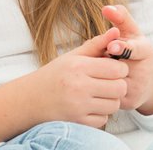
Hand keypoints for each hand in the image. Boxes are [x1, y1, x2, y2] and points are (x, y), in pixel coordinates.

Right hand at [0, 28, 128, 140]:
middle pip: (120, 88)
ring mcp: (79, 106)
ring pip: (114, 105)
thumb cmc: (55, 73)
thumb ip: (96, 44)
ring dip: (110, 100)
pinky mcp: (80, 122)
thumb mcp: (72, 56)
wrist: (32, 98)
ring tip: (97, 93)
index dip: (119, 68)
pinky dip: (100, 113)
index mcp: (78, 66)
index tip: (111, 68)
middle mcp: (79, 86)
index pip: (117, 68)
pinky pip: (104, 119)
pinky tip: (88, 105)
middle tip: (107, 81)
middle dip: (118, 85)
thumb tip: (115, 30)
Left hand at [102, 4, 152, 113]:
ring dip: (100, 72)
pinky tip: (96, 79)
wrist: (150, 80)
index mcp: (145, 51)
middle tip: (100, 56)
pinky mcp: (130, 102)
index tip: (111, 46)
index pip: (135, 49)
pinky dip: (100, 85)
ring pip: (111, 79)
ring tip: (99, 65)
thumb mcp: (132, 32)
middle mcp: (144, 71)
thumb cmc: (135, 49)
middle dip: (105, 59)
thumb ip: (121, 18)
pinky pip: (109, 92)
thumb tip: (107, 7)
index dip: (123, 48)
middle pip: (117, 64)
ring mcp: (137, 88)